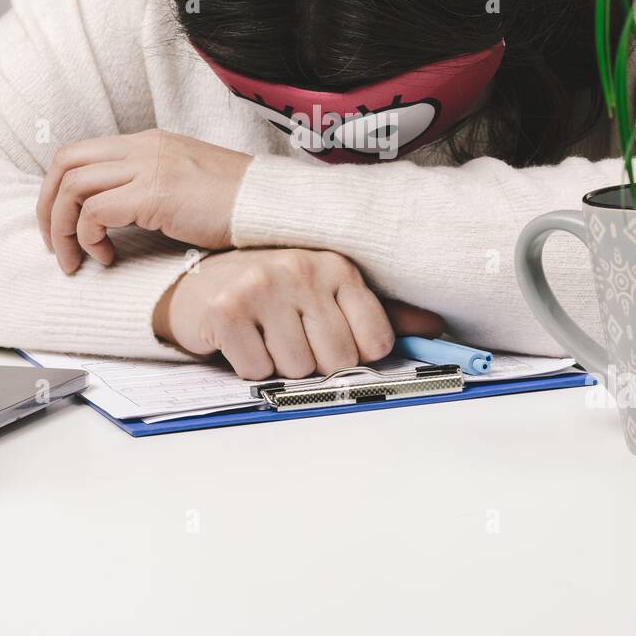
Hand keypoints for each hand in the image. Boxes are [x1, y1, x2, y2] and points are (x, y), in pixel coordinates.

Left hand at [36, 130, 251, 272]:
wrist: (271, 205)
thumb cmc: (237, 205)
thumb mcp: (186, 182)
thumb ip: (150, 185)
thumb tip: (115, 213)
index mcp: (149, 142)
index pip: (81, 153)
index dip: (59, 190)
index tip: (64, 226)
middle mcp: (143, 147)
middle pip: (65, 163)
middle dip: (48, 207)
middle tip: (54, 244)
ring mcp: (149, 167)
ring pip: (72, 187)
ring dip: (63, 229)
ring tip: (75, 260)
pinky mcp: (154, 194)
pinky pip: (95, 213)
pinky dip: (89, 239)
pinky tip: (107, 258)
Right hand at [152, 248, 444, 380]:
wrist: (200, 284)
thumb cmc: (273, 293)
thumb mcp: (328, 295)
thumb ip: (382, 312)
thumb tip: (435, 327)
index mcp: (336, 265)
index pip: (375, 342)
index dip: (353, 353)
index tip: (329, 337)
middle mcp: (302, 268)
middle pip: (337, 360)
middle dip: (313, 361)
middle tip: (289, 334)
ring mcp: (262, 285)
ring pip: (297, 368)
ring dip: (279, 364)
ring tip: (264, 334)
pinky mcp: (227, 309)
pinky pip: (257, 370)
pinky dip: (248, 365)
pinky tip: (242, 339)